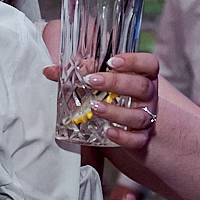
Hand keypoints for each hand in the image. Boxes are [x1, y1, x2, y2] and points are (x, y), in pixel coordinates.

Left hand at [41, 52, 159, 150]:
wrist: (132, 126)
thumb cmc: (116, 96)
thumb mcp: (103, 80)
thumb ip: (80, 72)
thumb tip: (50, 70)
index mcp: (143, 76)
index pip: (149, 64)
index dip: (134, 61)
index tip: (112, 61)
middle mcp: (148, 96)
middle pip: (141, 87)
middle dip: (116, 83)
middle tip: (91, 81)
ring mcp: (147, 117)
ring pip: (138, 115)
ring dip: (115, 111)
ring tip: (94, 107)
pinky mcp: (141, 137)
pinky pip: (137, 139)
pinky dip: (122, 137)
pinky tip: (108, 131)